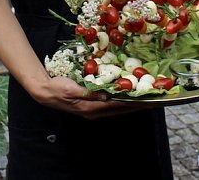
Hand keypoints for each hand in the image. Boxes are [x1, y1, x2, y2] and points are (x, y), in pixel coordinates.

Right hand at [33, 76, 147, 118]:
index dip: (133, 102)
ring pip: (117, 108)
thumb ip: (88, 93)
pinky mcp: (92, 105)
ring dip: (131, 104)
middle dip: (137, 105)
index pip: (117, 105)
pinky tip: (127, 95)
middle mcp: (95, 111)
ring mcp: (93, 109)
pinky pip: (111, 104)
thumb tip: (105, 96)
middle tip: (154, 99)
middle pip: (121, 109)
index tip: (148, 99)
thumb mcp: (72, 90)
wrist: (45, 91)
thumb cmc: (57, 88)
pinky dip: (121, 100)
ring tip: (145, 98)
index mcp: (91, 108)